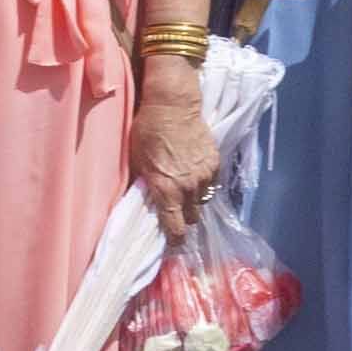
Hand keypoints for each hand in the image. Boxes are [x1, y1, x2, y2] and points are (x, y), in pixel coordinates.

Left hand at [137, 78, 220, 228]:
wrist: (172, 107)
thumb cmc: (146, 132)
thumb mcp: (136, 161)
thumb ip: (143, 185)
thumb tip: (143, 202)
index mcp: (167, 189)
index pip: (176, 227)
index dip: (175, 239)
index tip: (173, 243)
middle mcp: (189, 187)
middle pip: (192, 217)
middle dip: (184, 218)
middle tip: (175, 213)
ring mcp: (205, 175)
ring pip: (203, 201)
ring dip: (194, 200)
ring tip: (183, 191)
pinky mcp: (215, 163)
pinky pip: (211, 184)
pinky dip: (203, 185)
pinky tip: (193, 176)